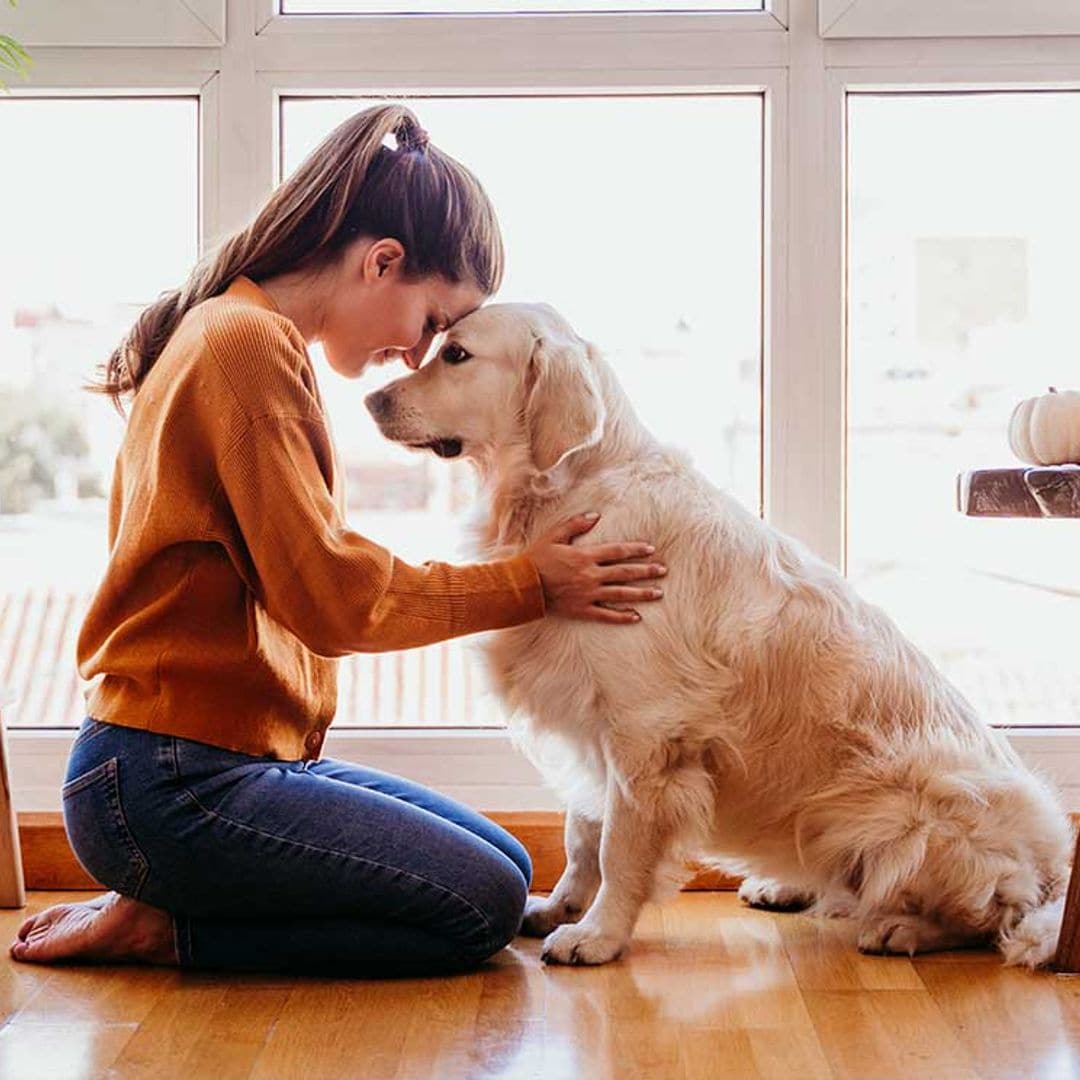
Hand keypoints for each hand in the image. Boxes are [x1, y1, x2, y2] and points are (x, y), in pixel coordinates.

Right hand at [525, 513, 665, 624]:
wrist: (523, 586)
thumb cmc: (536, 559)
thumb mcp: (554, 536)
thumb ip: (575, 524)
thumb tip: (595, 515)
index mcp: (585, 556)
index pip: (617, 551)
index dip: (636, 550)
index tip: (651, 550)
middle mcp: (591, 575)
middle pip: (625, 572)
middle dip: (646, 571)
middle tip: (663, 571)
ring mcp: (588, 594)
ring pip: (621, 593)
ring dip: (641, 593)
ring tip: (658, 593)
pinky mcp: (582, 610)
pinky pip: (606, 614)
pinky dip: (622, 616)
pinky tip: (636, 617)